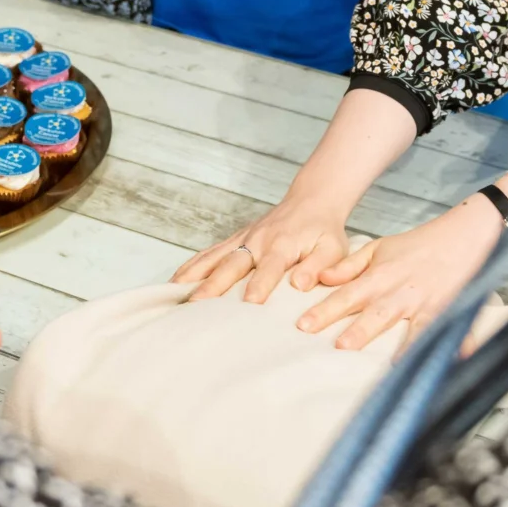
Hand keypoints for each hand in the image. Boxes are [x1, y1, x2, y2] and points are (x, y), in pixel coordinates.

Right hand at [172, 193, 350, 301]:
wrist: (311, 201)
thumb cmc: (324, 231)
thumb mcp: (332, 248)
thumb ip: (318, 266)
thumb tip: (299, 284)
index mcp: (283, 245)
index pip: (269, 267)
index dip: (259, 284)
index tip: (250, 303)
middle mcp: (258, 241)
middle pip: (232, 264)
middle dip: (214, 285)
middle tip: (197, 305)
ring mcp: (243, 239)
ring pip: (214, 258)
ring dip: (195, 276)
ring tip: (175, 295)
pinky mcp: (235, 239)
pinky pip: (210, 253)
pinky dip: (192, 267)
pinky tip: (176, 283)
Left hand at [296, 195, 503, 350]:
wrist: (459, 237)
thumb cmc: (417, 246)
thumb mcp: (378, 248)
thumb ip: (349, 265)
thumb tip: (321, 277)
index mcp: (379, 277)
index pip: (347, 296)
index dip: (325, 311)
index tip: (304, 325)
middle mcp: (398, 293)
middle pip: (373, 315)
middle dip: (355, 331)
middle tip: (334, 346)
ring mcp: (423, 305)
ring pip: (404, 328)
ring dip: (396, 346)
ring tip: (385, 366)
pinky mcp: (446, 312)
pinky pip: (440, 332)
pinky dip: (443, 346)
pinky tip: (440, 363)